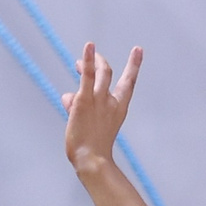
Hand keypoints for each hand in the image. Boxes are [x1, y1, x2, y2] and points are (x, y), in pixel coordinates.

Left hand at [62, 41, 139, 169]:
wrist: (92, 159)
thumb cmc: (92, 148)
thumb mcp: (90, 125)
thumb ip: (79, 107)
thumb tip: (67, 97)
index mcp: (118, 109)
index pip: (128, 83)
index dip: (133, 65)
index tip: (138, 50)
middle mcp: (111, 101)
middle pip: (107, 73)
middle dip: (99, 62)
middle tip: (92, 59)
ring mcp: (99, 99)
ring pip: (99, 72)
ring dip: (89, 62)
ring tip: (77, 62)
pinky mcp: (85, 99)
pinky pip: (87, 75)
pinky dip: (88, 60)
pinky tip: (89, 46)